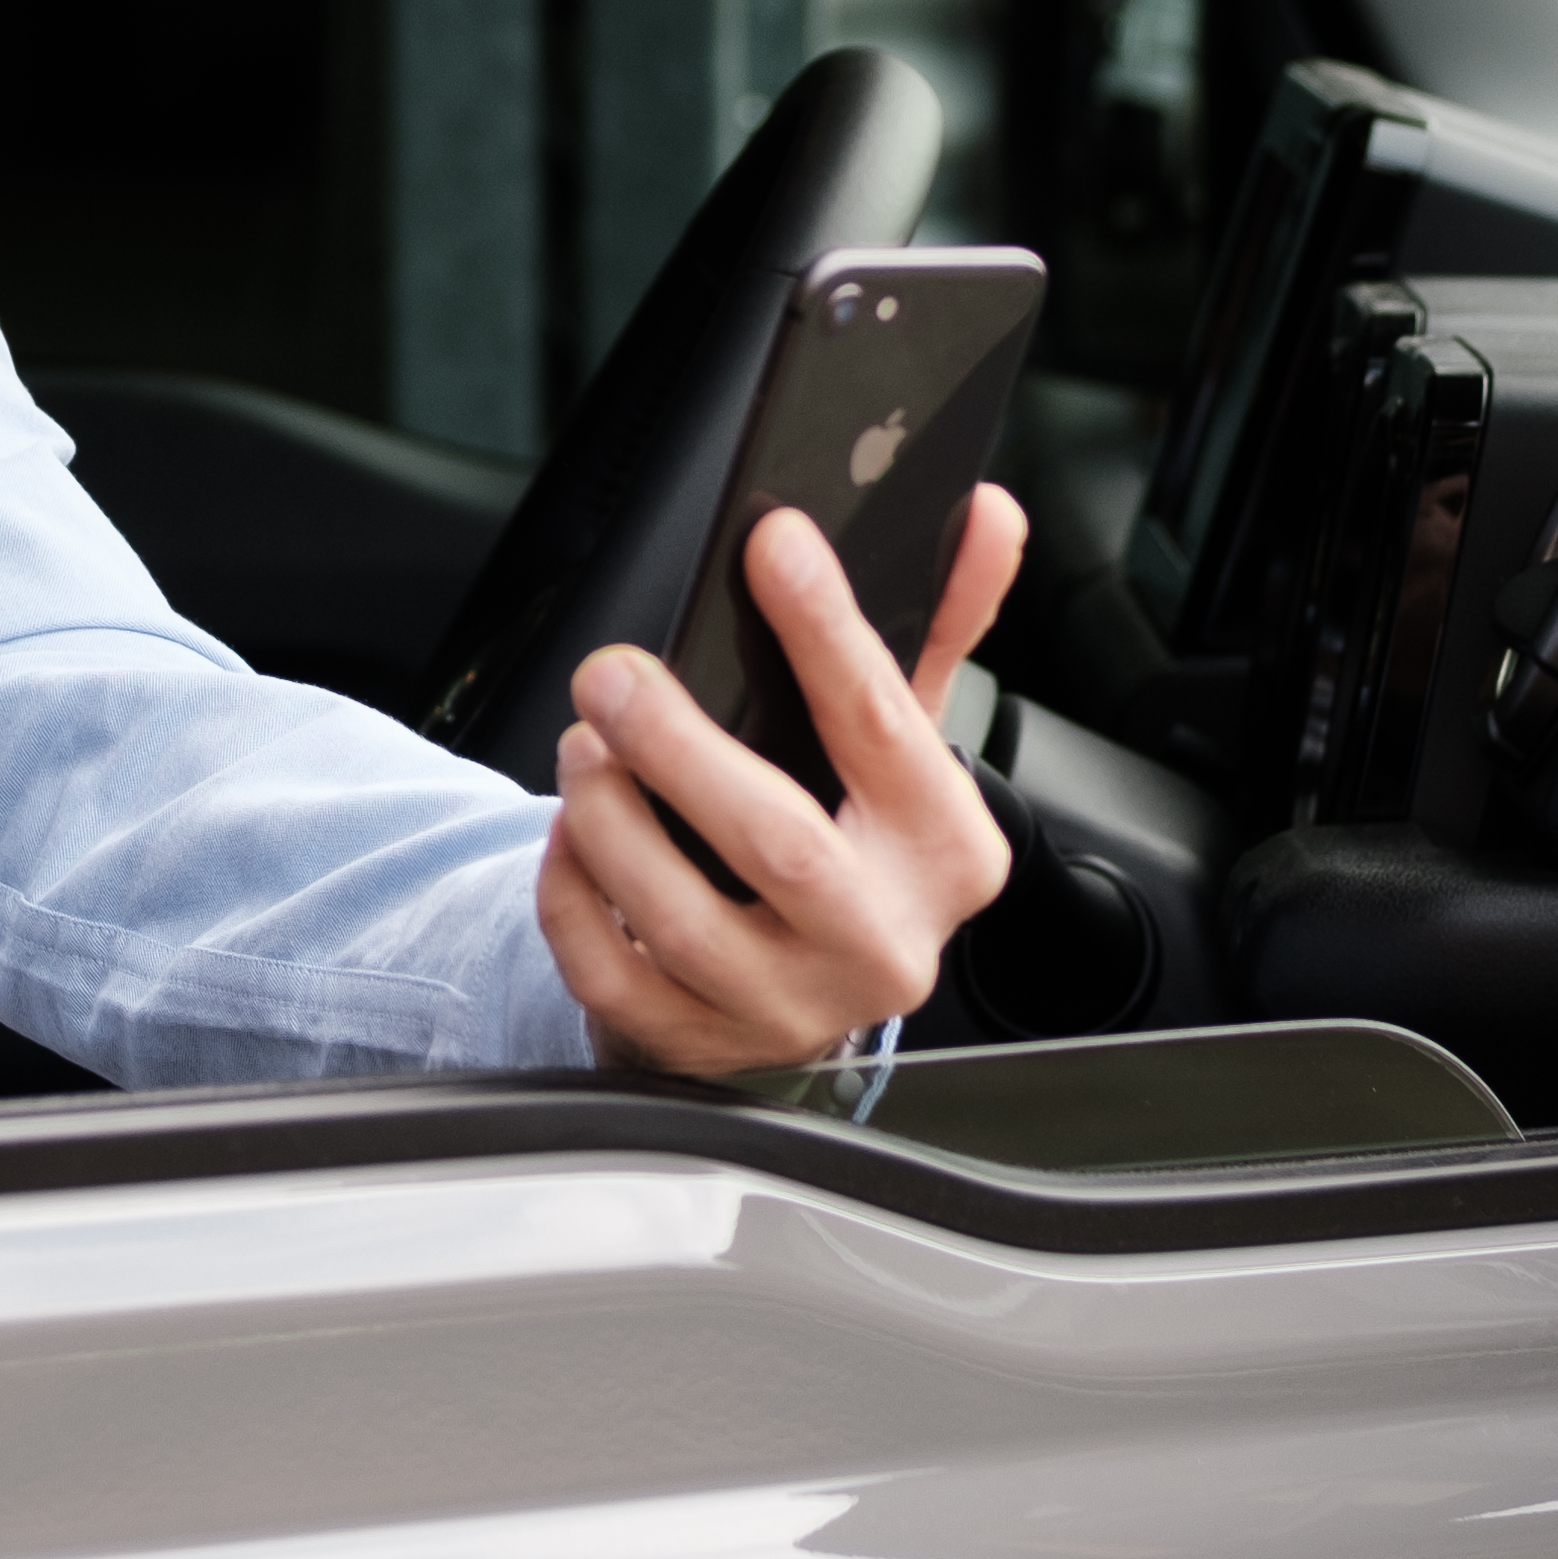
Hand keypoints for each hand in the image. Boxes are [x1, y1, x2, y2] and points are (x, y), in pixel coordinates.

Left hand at [536, 488, 1023, 1078]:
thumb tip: (987, 512)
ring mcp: (790, 1006)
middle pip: (779, 840)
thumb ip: (935, 627)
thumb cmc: (849, 843)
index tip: (773, 540)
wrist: (799, 991)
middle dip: (679, 745)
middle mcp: (881, 941)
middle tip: (609, 673)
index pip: (887, 727)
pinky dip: (570, 897)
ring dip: (611, 816)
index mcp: (946, 852)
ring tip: (581, 748)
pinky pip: (612, 974)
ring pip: (683, 916)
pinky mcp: (700, 1046)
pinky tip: (570, 836)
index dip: (828, 628)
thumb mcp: (900, 744)